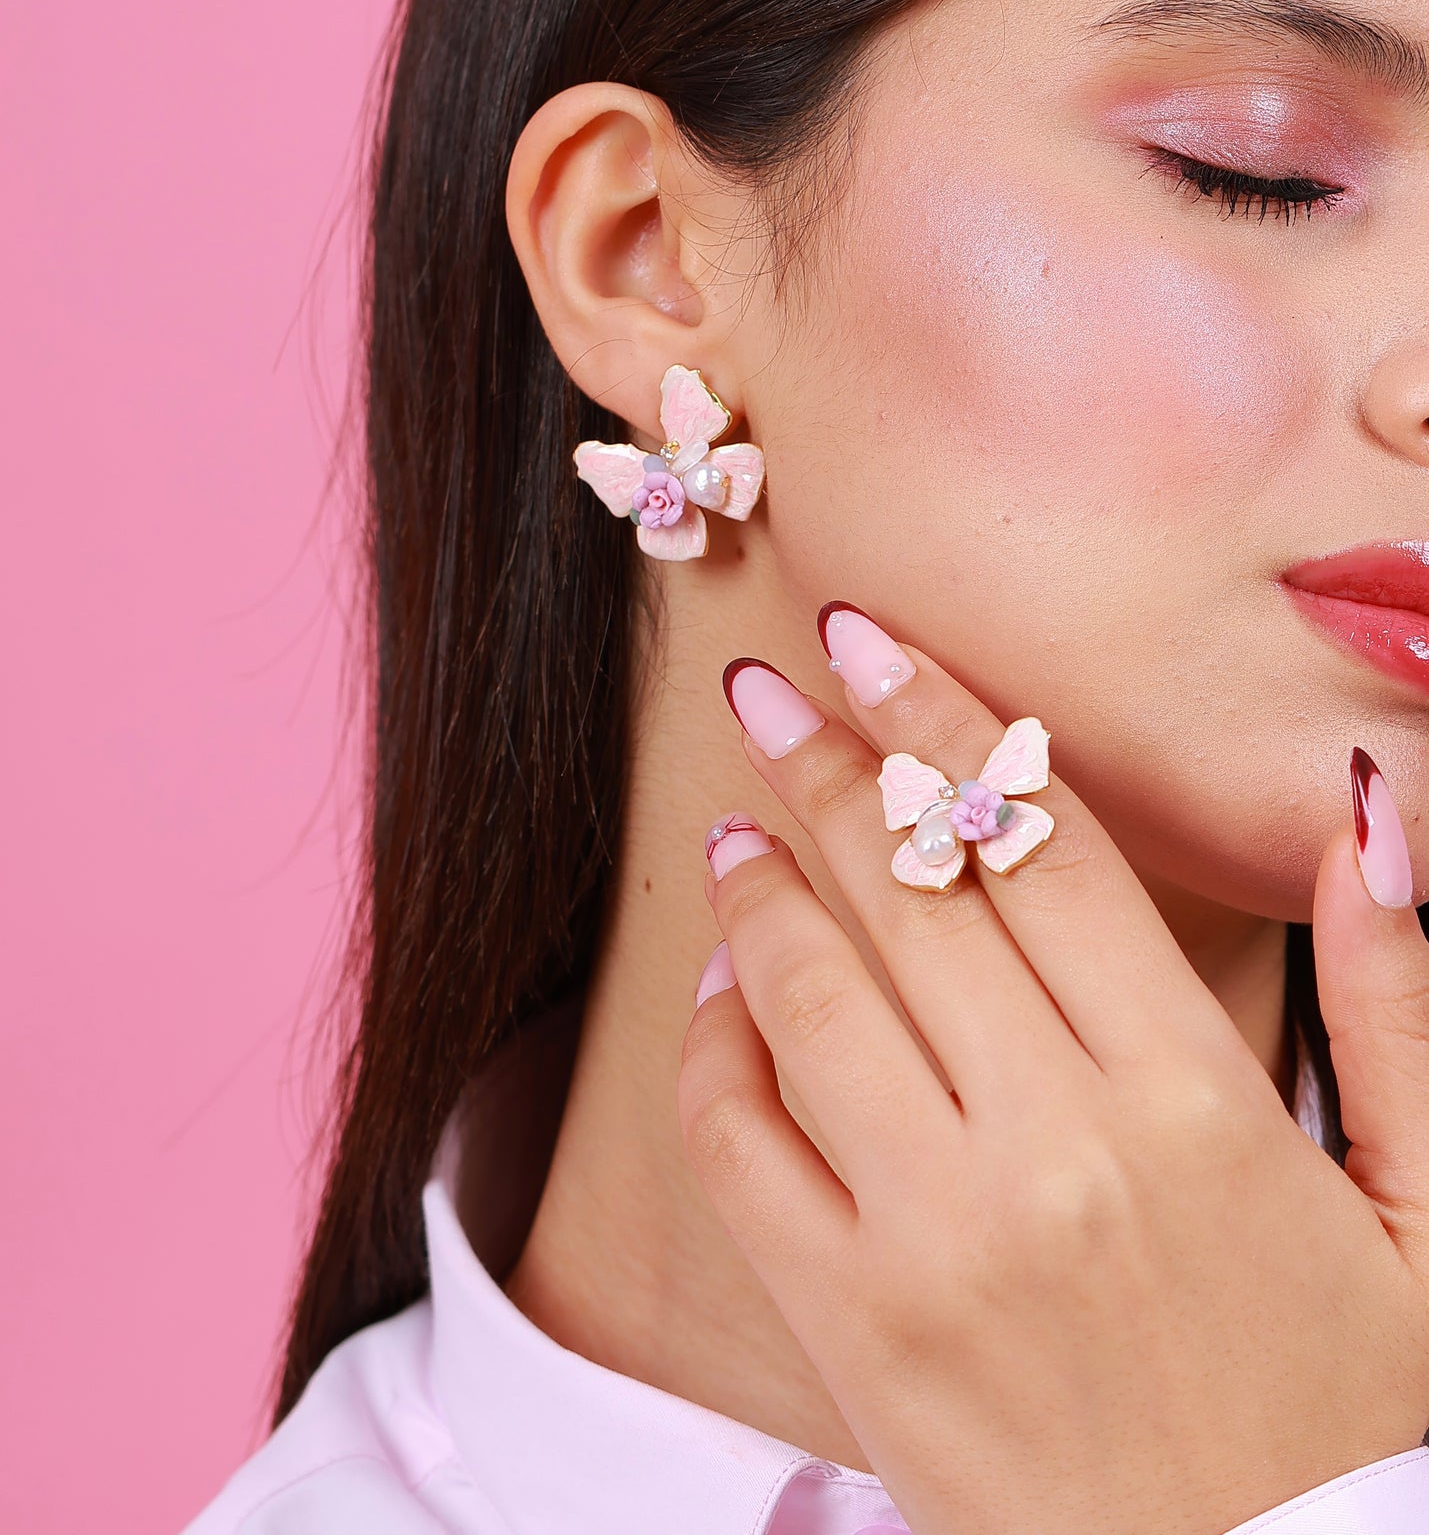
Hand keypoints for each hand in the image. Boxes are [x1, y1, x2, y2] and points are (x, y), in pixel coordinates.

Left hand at [677, 612, 1428, 1534]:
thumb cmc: (1358, 1428)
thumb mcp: (1426, 1216)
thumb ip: (1395, 1003)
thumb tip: (1369, 810)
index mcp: (1194, 1103)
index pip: (1043, 847)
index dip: (954, 721)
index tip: (876, 642)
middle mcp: (1053, 1151)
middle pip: (914, 893)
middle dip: (835, 765)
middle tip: (773, 688)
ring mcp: (936, 1244)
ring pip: (812, 999)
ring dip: (764, 887)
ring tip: (742, 818)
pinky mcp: (857, 1336)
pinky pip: (741, 1152)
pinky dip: (713, 1053)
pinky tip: (724, 996)